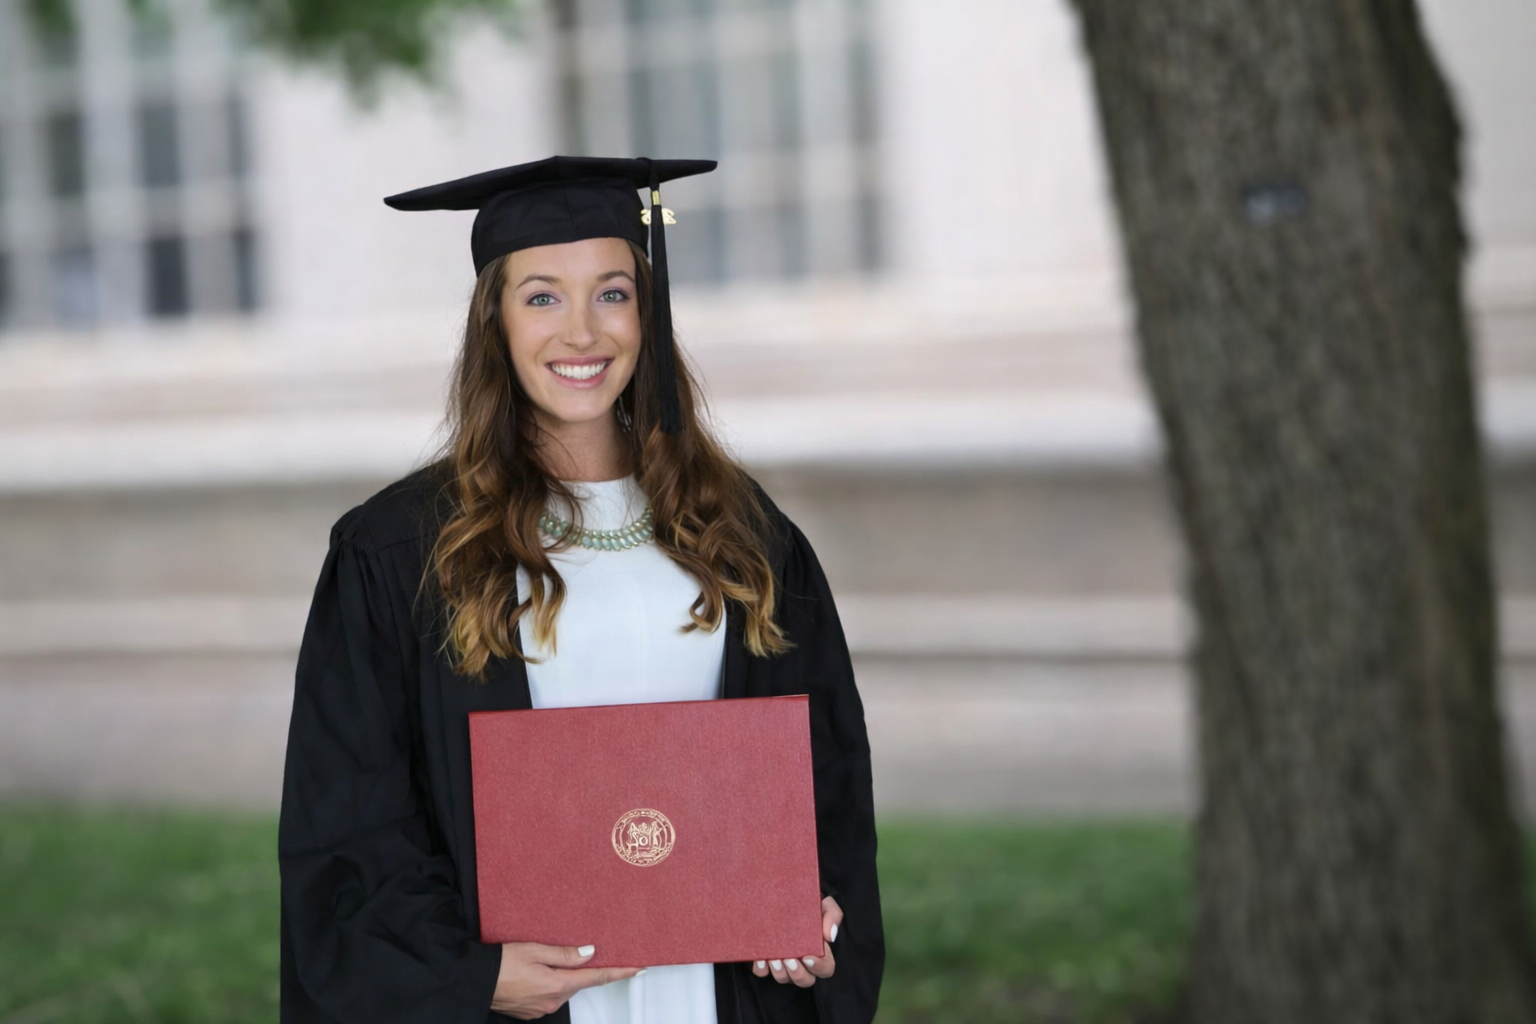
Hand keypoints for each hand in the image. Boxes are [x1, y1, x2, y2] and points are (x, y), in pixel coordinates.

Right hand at [491, 943, 643, 1018]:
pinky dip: (548, 983)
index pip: (597, 978)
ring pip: (563, 988)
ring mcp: (542, 1008)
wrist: (476, 982)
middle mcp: (554, 1001)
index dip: (620, 972)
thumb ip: (565, 954)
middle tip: (568, 952)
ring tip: (541, 961)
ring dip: (560, 975)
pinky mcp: (532, 1011)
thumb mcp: (535, 950)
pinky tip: (533, 973)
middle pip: (578, 982)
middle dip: (579, 969)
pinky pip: (549, 995)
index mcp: (558, 984)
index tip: (638, 968)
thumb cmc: (502, 963)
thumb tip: (589, 953)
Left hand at [751, 896, 841, 987]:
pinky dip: (761, 969)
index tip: (808, 957)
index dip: (818, 967)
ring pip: (784, 979)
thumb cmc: (809, 905)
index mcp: (820, 952)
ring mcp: (785, 965)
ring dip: (779, 972)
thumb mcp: (825, 905)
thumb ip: (832, 916)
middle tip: (789, 959)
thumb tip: (830, 936)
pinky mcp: (767, 962)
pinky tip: (761, 959)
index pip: (826, 969)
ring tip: (773, 958)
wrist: (786, 896)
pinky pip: (763, 973)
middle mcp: (803, 963)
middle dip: (797, 973)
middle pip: (805, 981)